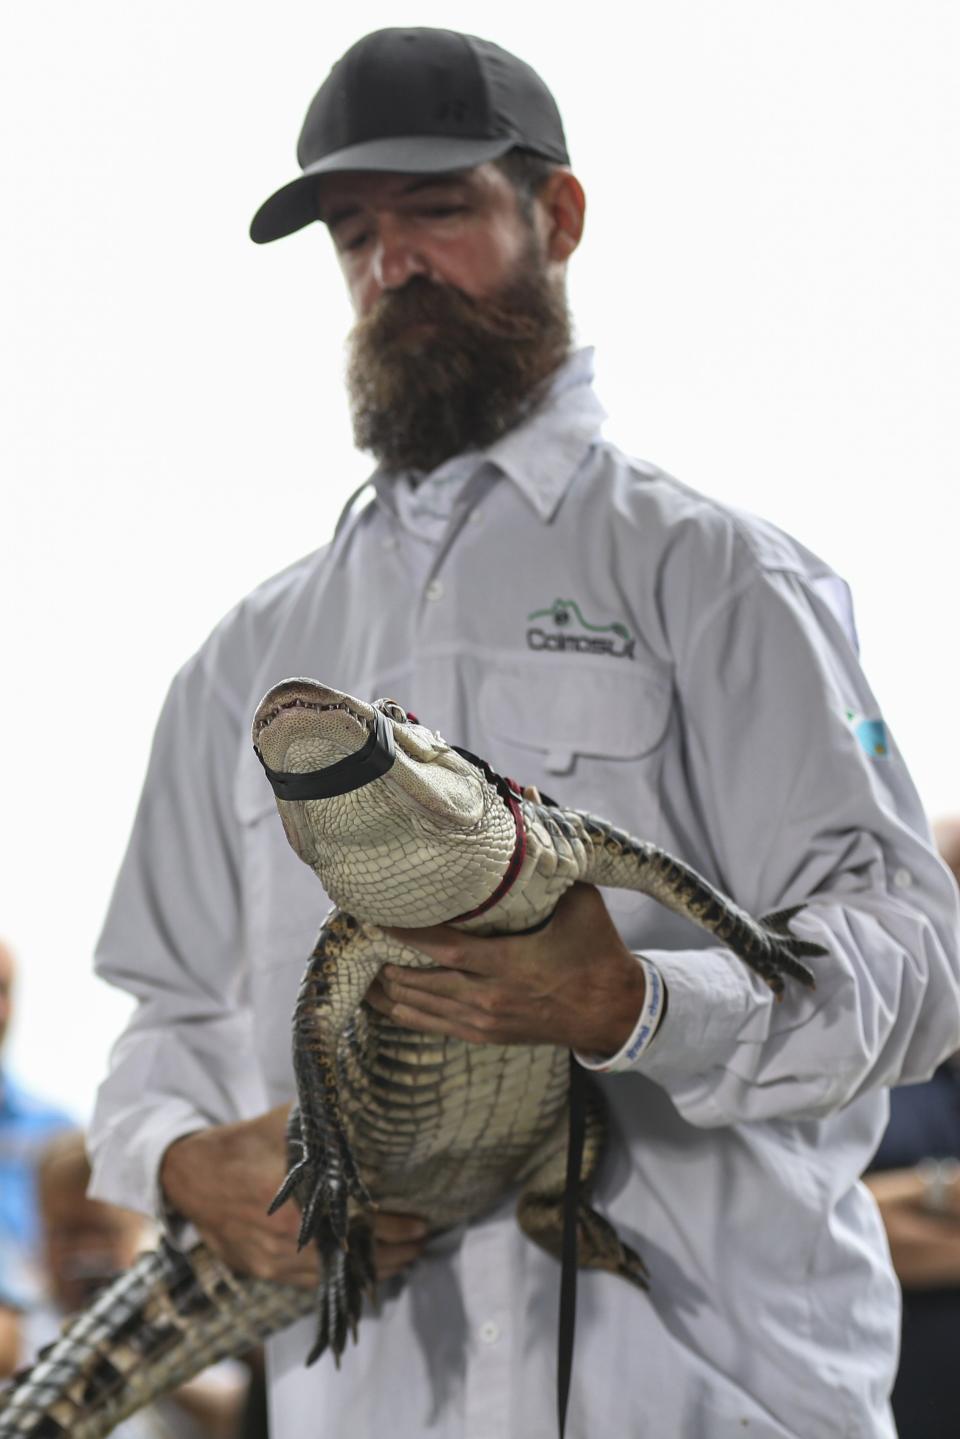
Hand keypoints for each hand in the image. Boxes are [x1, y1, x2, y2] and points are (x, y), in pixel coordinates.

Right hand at [160, 1106, 427, 1285]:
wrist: (191, 1175)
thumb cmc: (245, 1143)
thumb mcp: (289, 1124)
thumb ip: (328, 1130)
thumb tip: (374, 1117)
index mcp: (301, 1204)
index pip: (364, 1225)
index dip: (398, 1228)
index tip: (423, 1223)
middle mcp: (290, 1241)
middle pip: (355, 1257)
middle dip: (393, 1253)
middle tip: (420, 1242)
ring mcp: (275, 1262)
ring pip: (335, 1276)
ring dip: (371, 1270)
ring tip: (402, 1258)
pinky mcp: (263, 1271)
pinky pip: (310, 1283)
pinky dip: (339, 1278)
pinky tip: (360, 1270)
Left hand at [368, 883, 645, 1056]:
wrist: (612, 1010)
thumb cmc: (595, 949)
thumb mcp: (582, 901)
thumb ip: (552, 860)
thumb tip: (536, 799)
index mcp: (511, 962)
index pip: (443, 948)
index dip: (406, 934)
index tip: (376, 916)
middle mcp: (492, 996)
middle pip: (420, 982)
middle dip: (384, 961)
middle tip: (356, 936)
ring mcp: (486, 1021)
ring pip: (420, 1008)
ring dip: (386, 988)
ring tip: (358, 964)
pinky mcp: (485, 1035)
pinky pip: (432, 1026)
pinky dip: (403, 1012)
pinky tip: (379, 999)